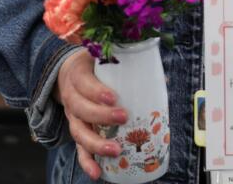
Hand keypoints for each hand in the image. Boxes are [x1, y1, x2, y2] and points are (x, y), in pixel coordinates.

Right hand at [56, 49, 127, 179]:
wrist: (69, 74)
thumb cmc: (94, 68)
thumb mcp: (104, 60)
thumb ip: (128, 66)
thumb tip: (163, 80)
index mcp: (78, 76)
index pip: (84, 83)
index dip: (96, 91)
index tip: (113, 97)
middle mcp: (72, 98)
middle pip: (81, 109)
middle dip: (101, 116)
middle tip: (123, 117)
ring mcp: (73, 117)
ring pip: (78, 132)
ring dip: (96, 144)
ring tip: (115, 150)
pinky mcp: (78, 132)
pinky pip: (79, 150)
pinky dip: (87, 163)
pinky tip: (97, 173)